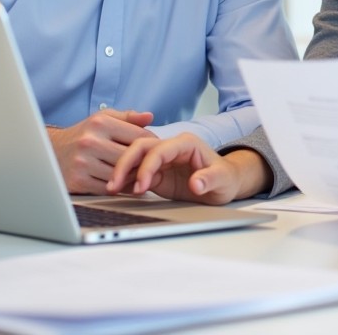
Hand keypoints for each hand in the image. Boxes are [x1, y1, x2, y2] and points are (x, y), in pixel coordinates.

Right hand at [46, 109, 155, 194]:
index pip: (138, 135)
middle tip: (150, 166)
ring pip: (121, 174)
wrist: (49, 151)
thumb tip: (149, 117)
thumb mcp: (102, 118)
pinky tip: (123, 185)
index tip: (154, 149)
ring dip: (132, 178)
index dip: (151, 144)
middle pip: (131, 157)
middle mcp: (90, 140)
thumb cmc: (82, 134)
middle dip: (143, 162)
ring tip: (139, 176)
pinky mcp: (78, 180)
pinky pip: (108, 188)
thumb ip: (127, 117)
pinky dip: (119, 189)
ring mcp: (83, 161)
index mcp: (100, 122)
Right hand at [106, 133, 270, 204]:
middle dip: (125, 164)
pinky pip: (136, 174)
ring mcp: (162, 161)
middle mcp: (171, 149)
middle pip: (141, 148)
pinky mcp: (157, 174)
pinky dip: (126, 181)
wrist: (225, 184)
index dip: (148, 166)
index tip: (141, 186)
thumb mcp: (223, 180)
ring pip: (134, 159)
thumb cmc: (226, 178)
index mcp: (186, 144)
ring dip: (121, 173)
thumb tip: (196, 183)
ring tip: (111, 190)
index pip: (160, 149)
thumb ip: (210, 179)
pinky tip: (118, 192)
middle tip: (114, 185)